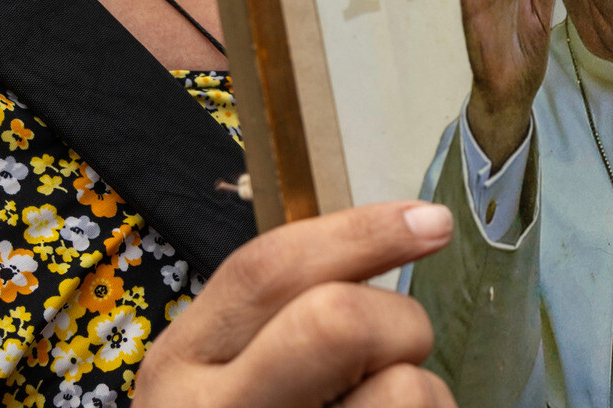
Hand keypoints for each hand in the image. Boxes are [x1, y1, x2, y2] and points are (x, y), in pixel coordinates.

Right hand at [133, 202, 456, 407]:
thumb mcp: (233, 377)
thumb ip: (288, 316)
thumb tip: (420, 229)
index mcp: (179, 370)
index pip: (270, 270)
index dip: (363, 231)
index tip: (433, 221)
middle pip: (341, 320)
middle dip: (397, 324)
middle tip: (394, 358)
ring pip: (408, 389)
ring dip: (426, 399)